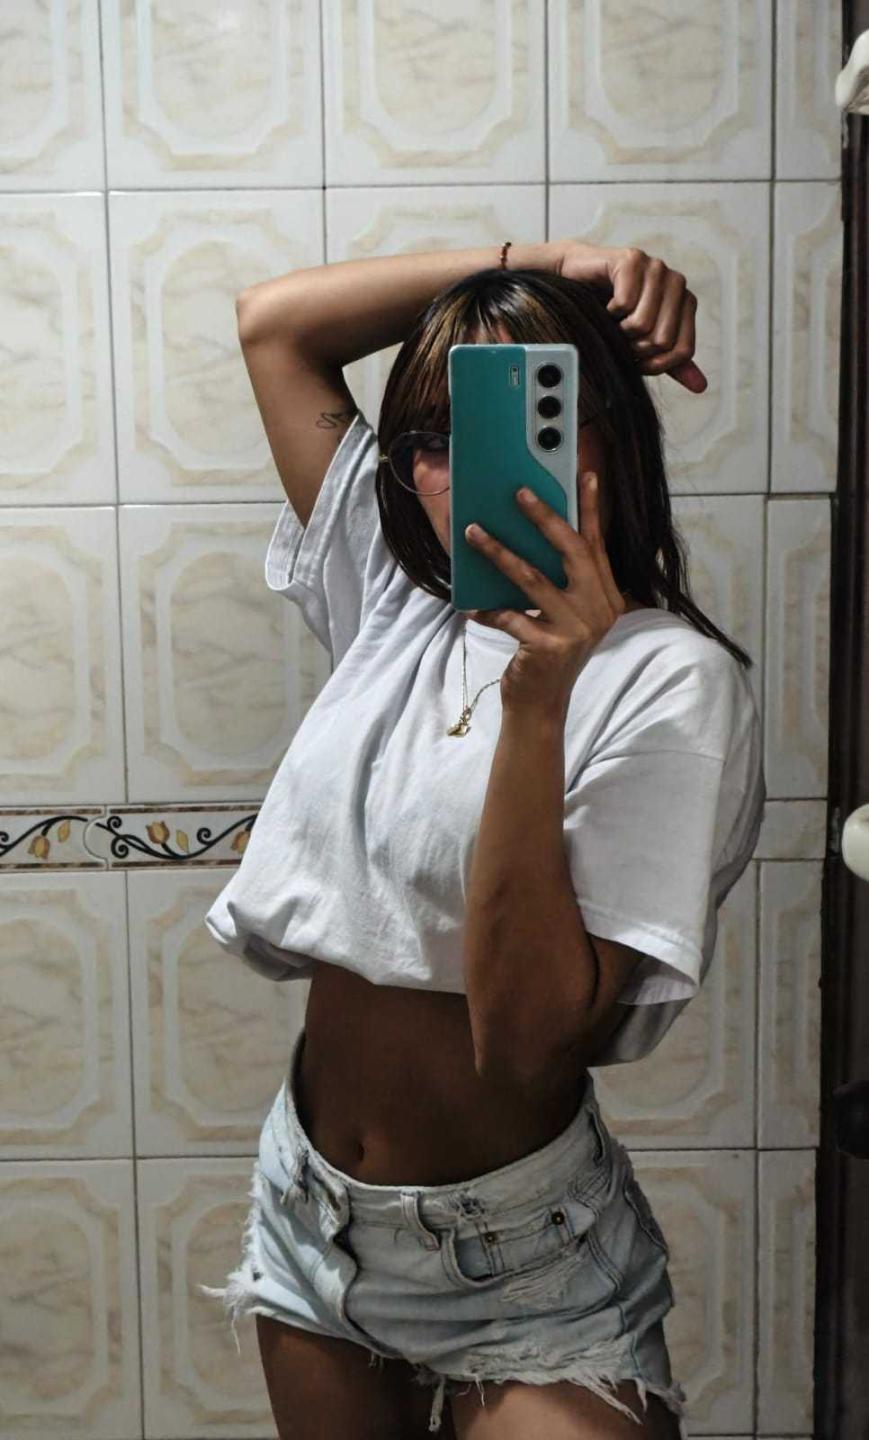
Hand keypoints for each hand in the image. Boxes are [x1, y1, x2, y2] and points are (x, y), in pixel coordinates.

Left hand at [464, 474, 625, 718]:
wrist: (541, 704)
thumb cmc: (546, 652)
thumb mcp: (560, 614)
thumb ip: (557, 580)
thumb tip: (527, 534)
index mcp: (606, 597)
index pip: (596, 545)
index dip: (590, 509)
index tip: (584, 474)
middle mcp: (599, 610)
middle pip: (571, 552)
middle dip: (544, 517)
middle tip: (519, 492)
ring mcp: (577, 629)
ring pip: (533, 578)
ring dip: (499, 552)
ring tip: (474, 532)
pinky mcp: (549, 647)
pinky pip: (511, 617)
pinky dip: (488, 611)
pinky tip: (470, 607)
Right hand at [553, 239, 706, 393]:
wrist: (574, 286)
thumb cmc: (610, 316)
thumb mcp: (643, 344)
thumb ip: (671, 362)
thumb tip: (701, 386)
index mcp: (686, 303)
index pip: (682, 350)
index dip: (655, 364)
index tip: (636, 359)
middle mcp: (676, 283)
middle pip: (662, 340)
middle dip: (634, 348)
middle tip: (620, 336)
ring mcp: (656, 268)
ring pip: (643, 323)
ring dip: (619, 331)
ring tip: (612, 320)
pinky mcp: (632, 259)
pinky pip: (625, 303)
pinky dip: (608, 312)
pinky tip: (605, 303)